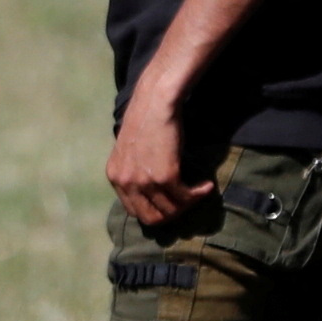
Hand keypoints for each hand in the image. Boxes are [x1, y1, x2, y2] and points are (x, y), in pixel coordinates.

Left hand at [105, 87, 213, 228]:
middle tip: (187, 202)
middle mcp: (125, 183)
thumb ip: (133, 171)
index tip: (171, 202)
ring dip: (189, 204)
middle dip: (172, 214)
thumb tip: (150, 192)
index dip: (155, 211)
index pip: (134, 211)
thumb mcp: (129, 150)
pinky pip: (185, 198)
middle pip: (151, 218)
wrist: (155, 102)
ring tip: (200, 191)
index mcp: (115, 177)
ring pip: (170, 211)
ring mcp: (144, 182)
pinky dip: (199, 194)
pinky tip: (207, 186)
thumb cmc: (146, 120)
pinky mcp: (165, 176)